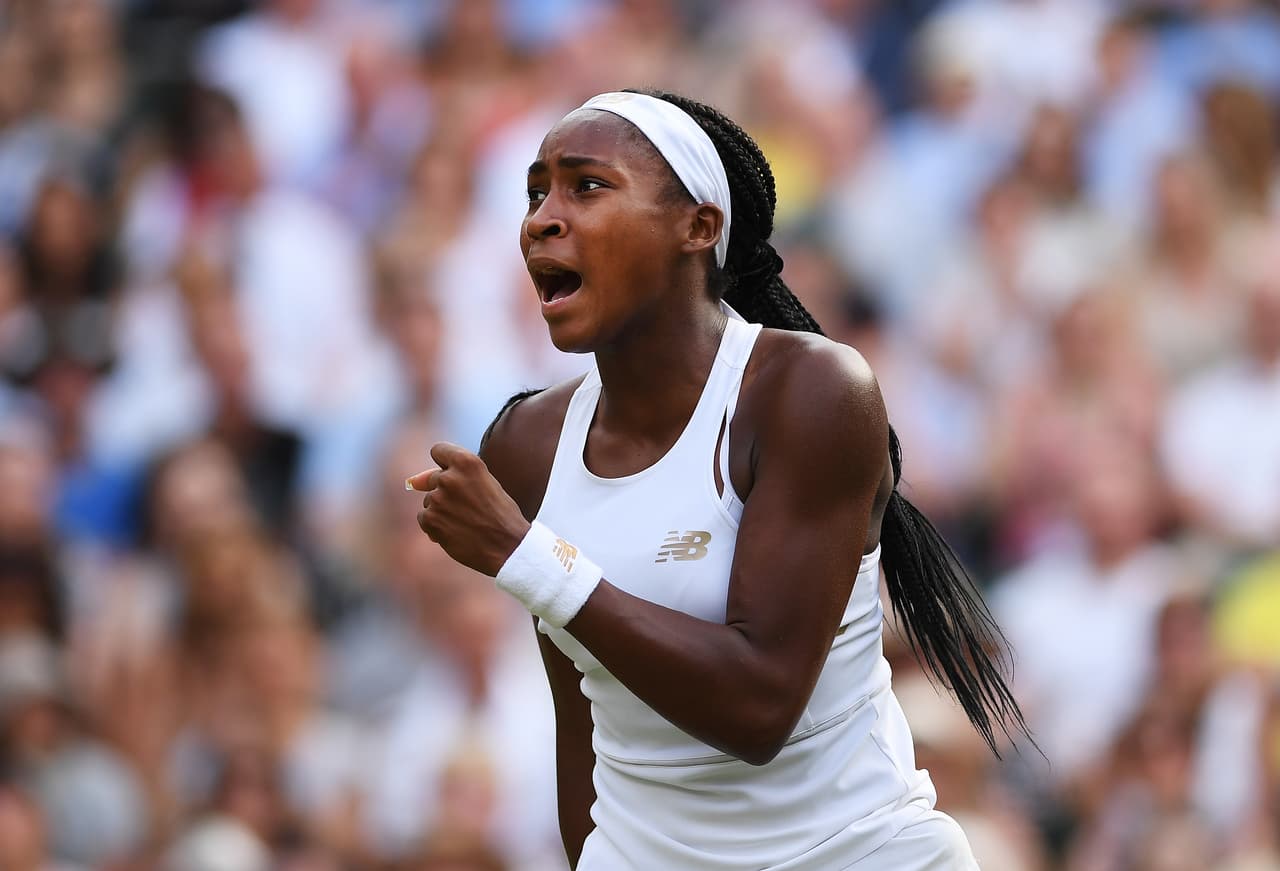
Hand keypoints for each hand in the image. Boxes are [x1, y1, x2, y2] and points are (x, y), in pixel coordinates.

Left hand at [406, 442, 531, 576]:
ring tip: (466, 522)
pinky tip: (457, 532)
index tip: (457, 477)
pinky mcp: (430, 519)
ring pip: (429, 500)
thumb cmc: (499, 514)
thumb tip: (411, 482)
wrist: (508, 547)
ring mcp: (438, 498)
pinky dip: (437, 526)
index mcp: (468, 462)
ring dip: (442, 510)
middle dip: (446, 492)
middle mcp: (450, 477)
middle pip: (434, 478)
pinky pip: (424, 518)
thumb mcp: (484, 484)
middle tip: (469, 507)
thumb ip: (449, 474)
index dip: (447, 464)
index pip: (438, 450)